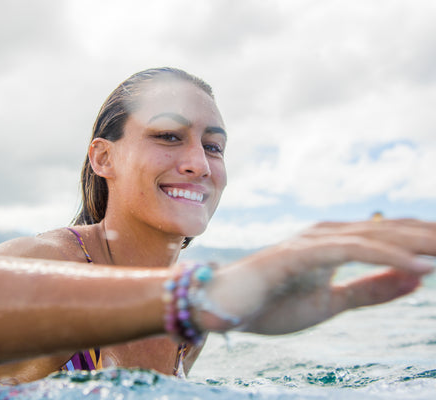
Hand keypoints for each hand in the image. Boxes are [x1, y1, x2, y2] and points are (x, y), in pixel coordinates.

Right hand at [204, 219, 434, 333]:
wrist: (223, 307)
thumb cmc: (271, 304)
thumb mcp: (332, 302)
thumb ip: (371, 289)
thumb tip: (418, 277)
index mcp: (334, 244)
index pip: (390, 238)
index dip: (427, 242)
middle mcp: (328, 236)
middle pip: (391, 232)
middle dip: (431, 238)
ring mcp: (314, 242)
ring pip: (378, 236)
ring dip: (421, 243)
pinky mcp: (301, 253)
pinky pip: (353, 252)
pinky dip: (389, 258)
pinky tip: (419, 266)